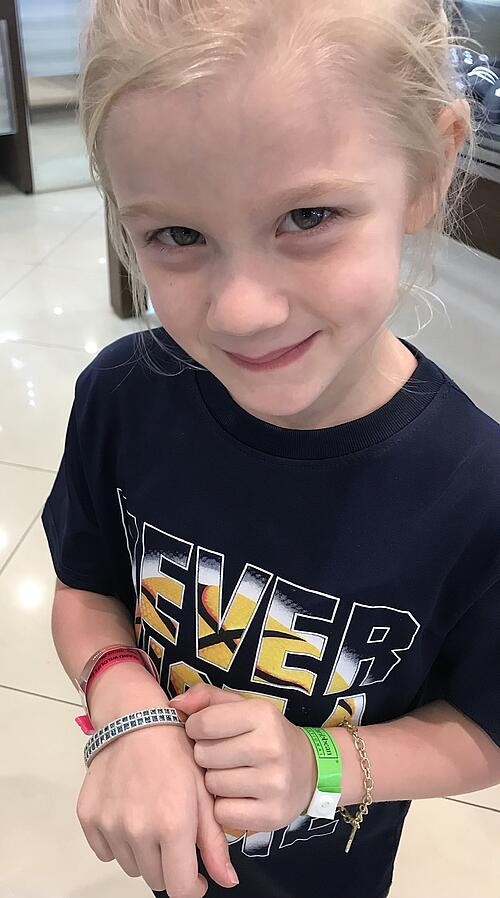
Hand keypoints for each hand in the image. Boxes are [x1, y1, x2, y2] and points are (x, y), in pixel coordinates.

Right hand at [77, 670, 238, 896]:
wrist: (136, 719)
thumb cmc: (176, 751)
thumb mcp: (204, 791)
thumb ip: (214, 842)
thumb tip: (227, 881)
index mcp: (172, 824)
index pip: (180, 888)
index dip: (192, 887)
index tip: (195, 875)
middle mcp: (137, 830)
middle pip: (155, 879)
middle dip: (169, 866)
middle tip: (174, 835)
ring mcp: (109, 824)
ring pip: (130, 866)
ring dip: (143, 854)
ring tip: (151, 818)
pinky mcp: (88, 817)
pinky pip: (105, 851)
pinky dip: (118, 842)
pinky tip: (130, 813)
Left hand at [171, 684, 317, 832]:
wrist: (309, 770)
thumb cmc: (266, 735)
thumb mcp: (243, 707)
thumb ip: (207, 698)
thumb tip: (175, 703)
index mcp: (262, 715)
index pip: (203, 723)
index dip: (195, 728)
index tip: (205, 732)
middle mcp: (270, 747)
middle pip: (204, 755)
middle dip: (205, 755)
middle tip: (221, 755)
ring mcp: (273, 784)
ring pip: (212, 785)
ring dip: (214, 781)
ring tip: (230, 774)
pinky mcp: (271, 815)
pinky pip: (222, 814)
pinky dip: (224, 807)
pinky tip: (238, 796)